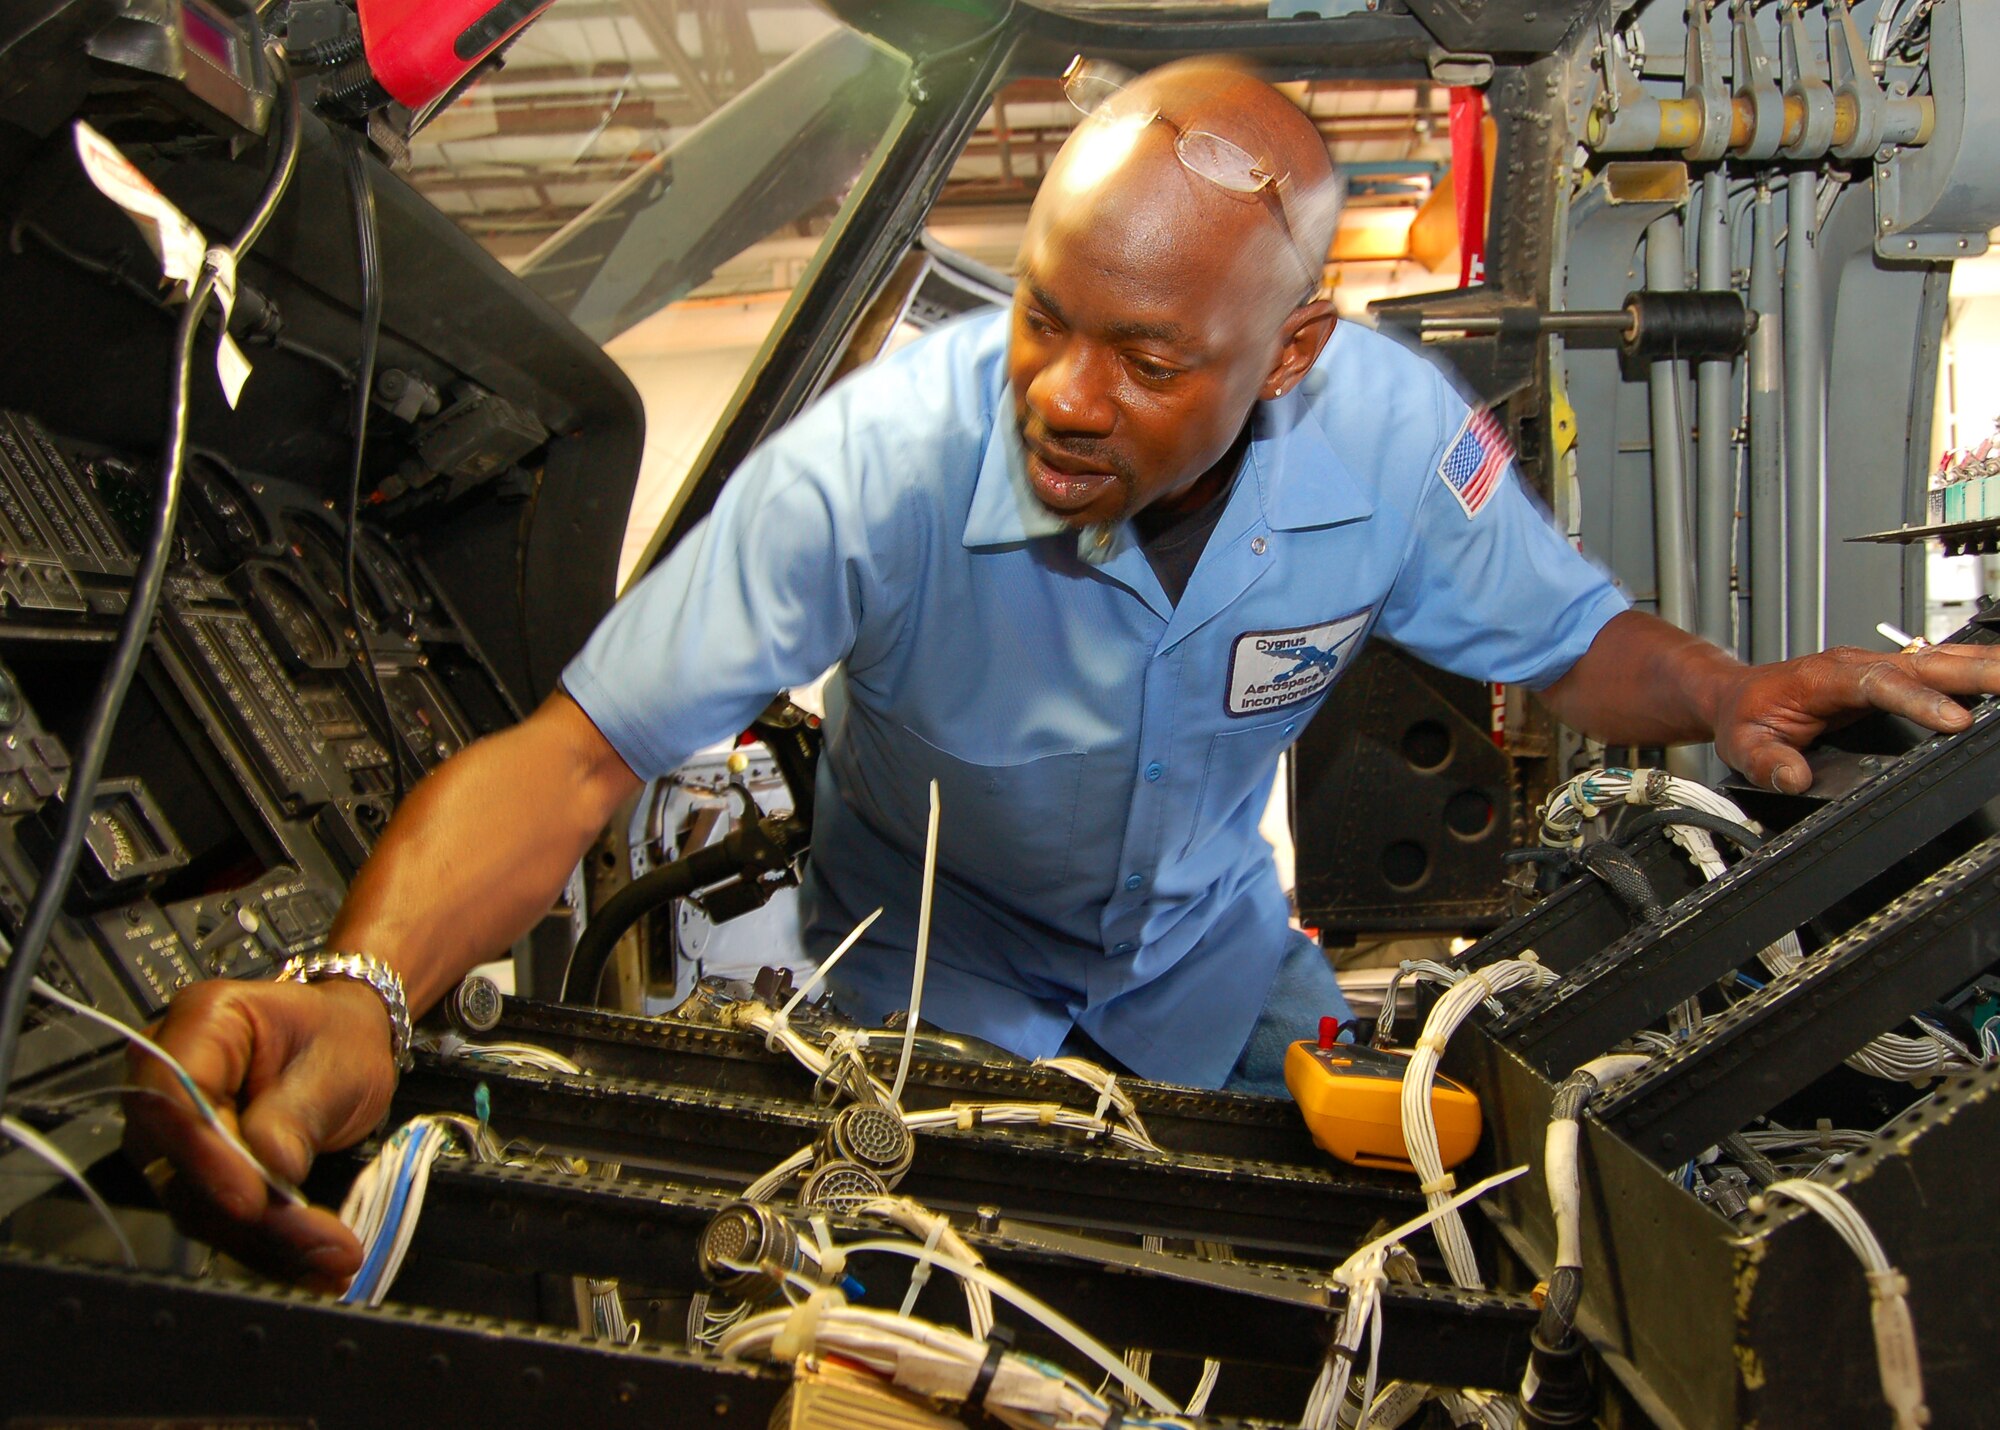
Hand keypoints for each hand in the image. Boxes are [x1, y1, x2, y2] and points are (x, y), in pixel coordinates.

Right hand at [122, 976, 398, 1290]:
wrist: (345, 1040)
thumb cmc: (337, 1036)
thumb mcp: (336, 1062)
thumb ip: (297, 1113)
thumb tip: (271, 1168)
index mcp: (202, 1023)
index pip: (172, 1094)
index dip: (203, 1154)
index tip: (251, 1198)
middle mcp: (168, 1077)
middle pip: (179, 1162)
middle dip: (248, 1214)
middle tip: (318, 1243)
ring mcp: (174, 1131)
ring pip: (197, 1204)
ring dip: (264, 1242)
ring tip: (330, 1259)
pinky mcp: (194, 1174)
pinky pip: (219, 1220)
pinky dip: (268, 1249)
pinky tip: (313, 1265)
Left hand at [1712, 643, 1999, 793]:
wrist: (1740, 695)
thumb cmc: (1746, 716)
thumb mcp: (1744, 746)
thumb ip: (1768, 762)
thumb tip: (1794, 779)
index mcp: (1823, 677)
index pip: (1878, 683)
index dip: (1919, 700)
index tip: (1955, 720)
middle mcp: (1855, 664)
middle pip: (1922, 663)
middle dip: (1973, 673)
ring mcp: (1875, 666)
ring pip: (1937, 659)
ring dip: (1983, 667)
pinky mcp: (1889, 674)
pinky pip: (1935, 667)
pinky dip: (1971, 670)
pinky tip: (1998, 677)